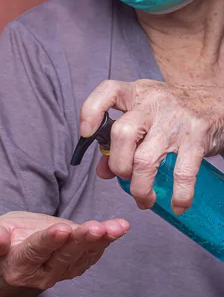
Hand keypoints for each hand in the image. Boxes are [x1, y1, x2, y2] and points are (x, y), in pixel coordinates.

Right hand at [0, 212, 127, 290]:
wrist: (10, 260)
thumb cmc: (0, 246)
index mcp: (19, 267)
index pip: (35, 252)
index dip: (49, 241)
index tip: (62, 229)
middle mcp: (42, 275)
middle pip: (64, 256)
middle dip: (81, 240)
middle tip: (96, 227)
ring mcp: (62, 272)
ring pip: (83, 256)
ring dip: (101, 241)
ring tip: (115, 227)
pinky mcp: (75, 265)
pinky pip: (93, 254)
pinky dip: (108, 240)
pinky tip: (119, 227)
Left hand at [80, 79, 223, 213]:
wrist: (217, 103)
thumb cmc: (169, 113)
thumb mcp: (142, 117)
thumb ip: (117, 142)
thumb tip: (102, 172)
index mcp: (135, 93)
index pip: (108, 91)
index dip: (91, 112)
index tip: (86, 134)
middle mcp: (153, 103)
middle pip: (122, 135)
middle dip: (118, 165)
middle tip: (124, 177)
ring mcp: (176, 120)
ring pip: (145, 160)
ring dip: (140, 188)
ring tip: (143, 199)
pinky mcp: (197, 138)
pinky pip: (183, 174)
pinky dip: (179, 195)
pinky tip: (176, 205)